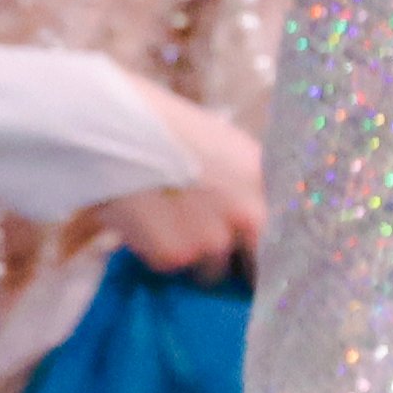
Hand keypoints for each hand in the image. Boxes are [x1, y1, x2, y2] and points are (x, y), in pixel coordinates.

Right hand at [93, 83, 266, 279]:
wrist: (106, 124)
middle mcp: (250, 214)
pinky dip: (155, 252)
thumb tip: (250, 217)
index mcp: (265, 179)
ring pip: (211, 270)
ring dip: (192, 256)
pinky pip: (171, 267)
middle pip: (259, 265)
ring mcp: (212, 239)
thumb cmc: (159, 123)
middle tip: (214, 251)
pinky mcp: (173, 255)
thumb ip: (245, 182)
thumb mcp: (222, 145)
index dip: (271, 248)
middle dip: (241, 263)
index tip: (258, 256)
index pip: (286, 234)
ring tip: (163, 225)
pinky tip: (140, 222)